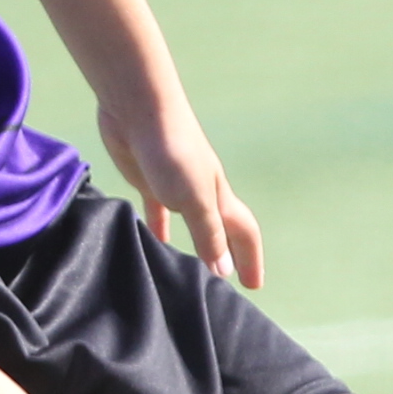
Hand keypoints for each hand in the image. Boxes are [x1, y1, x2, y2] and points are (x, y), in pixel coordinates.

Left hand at [91, 90, 264, 291]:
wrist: (139, 107)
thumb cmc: (170, 150)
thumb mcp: (193, 198)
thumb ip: (207, 233)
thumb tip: (224, 270)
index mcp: (219, 195)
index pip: (244, 232)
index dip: (250, 259)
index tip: (253, 286)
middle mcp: (202, 191)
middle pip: (221, 229)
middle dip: (228, 254)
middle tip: (227, 283)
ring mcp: (175, 183)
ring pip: (190, 222)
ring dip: (193, 244)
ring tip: (189, 269)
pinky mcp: (148, 177)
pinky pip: (156, 210)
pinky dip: (157, 227)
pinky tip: (149, 240)